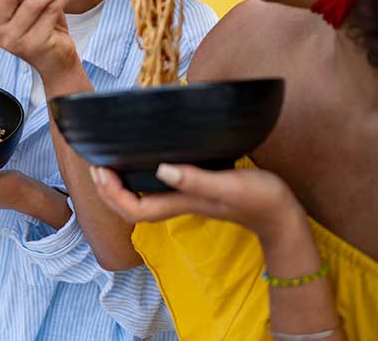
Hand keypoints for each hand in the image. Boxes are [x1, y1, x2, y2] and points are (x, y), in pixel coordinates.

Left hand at [91, 163, 302, 240]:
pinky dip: (138, 179)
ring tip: (108, 164)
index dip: (112, 193)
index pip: (134, 209)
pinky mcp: (193, 191)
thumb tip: (162, 170)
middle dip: (107, 191)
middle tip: (96, 166)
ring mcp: (184, 199)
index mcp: (180, 203)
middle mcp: (177, 203)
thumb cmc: (258, 199)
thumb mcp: (228, 184)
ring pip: (140, 200)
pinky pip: (155, 190)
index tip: (102, 170)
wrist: (281, 215)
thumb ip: (196, 179)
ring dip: (119, 186)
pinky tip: (139, 162)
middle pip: (130, 208)